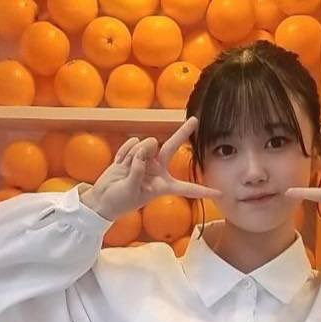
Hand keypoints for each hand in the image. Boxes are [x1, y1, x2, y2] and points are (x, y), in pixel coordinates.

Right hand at [82, 117, 220, 221]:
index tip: (219, 192)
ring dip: (135, 153)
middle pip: (172, 148)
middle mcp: (157, 171)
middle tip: (195, 120)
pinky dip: (125, 151)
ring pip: (146, 144)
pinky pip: (133, 143)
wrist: (101, 199)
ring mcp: (145, 160)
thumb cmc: (119, 201)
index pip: (187, 188)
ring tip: (124, 168)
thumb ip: (139, 168)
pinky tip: (120, 163)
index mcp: (163, 186)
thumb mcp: (132, 190)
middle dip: (183, 133)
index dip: (203, 190)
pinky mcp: (132, 154)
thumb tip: (144, 146)